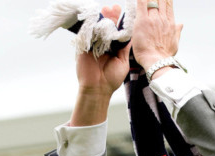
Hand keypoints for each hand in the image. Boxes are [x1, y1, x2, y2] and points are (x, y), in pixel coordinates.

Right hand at [71, 5, 130, 125]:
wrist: (98, 89)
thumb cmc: (112, 78)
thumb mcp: (123, 61)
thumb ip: (125, 48)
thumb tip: (131, 35)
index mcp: (113, 48)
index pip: (116, 31)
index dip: (119, 22)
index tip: (122, 12)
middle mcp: (103, 45)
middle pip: (106, 27)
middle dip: (109, 16)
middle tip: (113, 7)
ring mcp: (93, 45)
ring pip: (96, 28)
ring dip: (100, 18)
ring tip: (105, 9)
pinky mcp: (83, 47)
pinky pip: (86, 34)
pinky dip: (90, 25)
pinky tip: (95, 18)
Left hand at [132, 0, 183, 70]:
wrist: (157, 61)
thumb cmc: (164, 56)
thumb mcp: (174, 43)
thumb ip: (177, 32)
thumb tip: (181, 24)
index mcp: (170, 24)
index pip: (168, 5)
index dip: (166, 0)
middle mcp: (162, 19)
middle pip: (160, 1)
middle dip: (157, 0)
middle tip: (153, 1)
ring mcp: (153, 19)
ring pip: (151, 1)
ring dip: (149, 0)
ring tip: (147, 1)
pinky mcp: (142, 21)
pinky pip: (141, 4)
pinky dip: (141, 0)